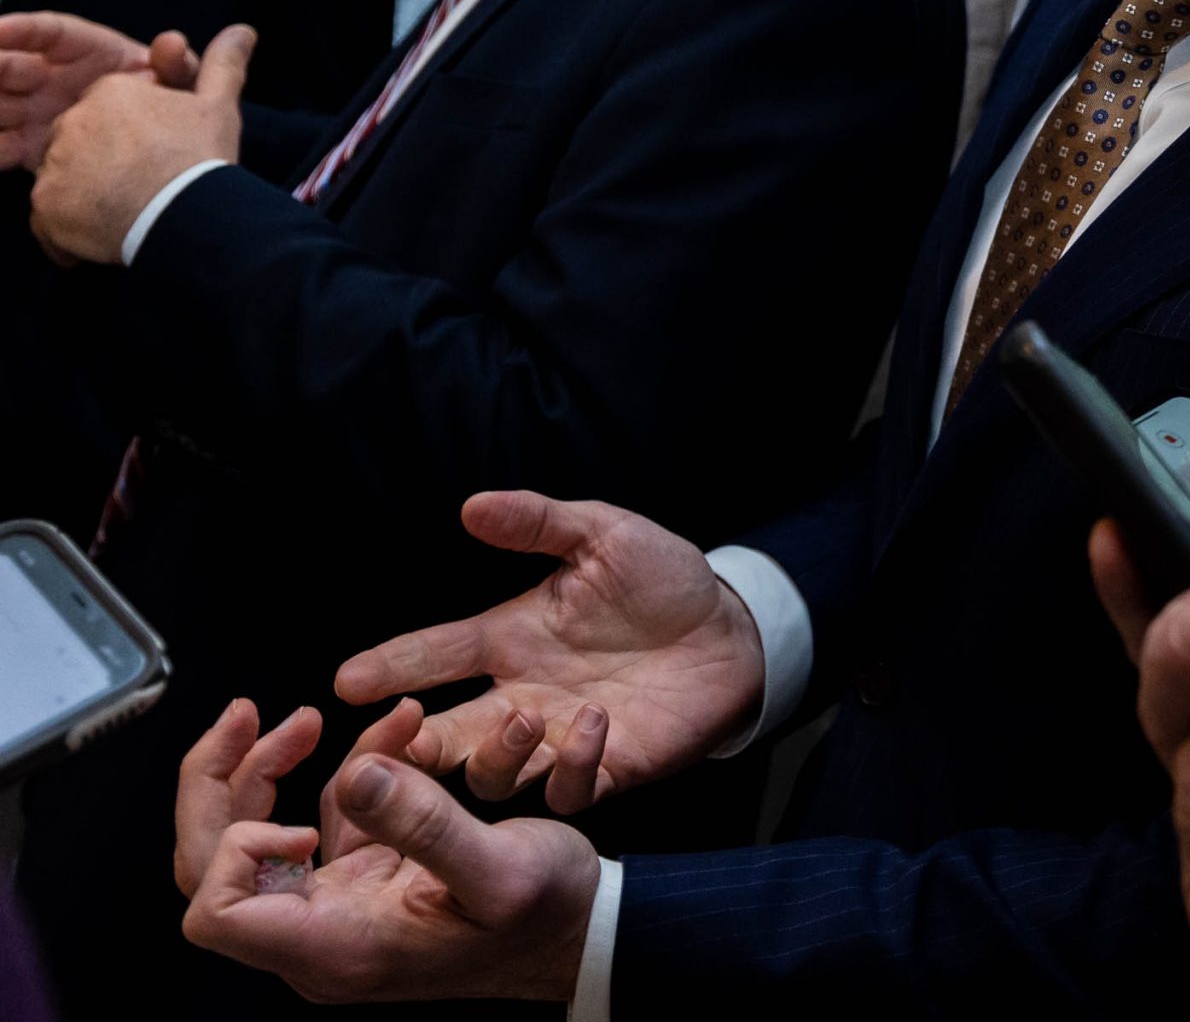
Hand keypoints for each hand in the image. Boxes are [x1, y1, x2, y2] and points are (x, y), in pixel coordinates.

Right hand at [0, 12, 180, 169]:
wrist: (157, 146)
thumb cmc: (166, 98)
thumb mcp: (178, 80)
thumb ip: (176, 64)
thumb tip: (172, 45)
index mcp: (81, 50)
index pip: (47, 33)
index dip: (21, 30)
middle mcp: (47, 77)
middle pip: (10, 67)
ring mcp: (33, 111)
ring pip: (1, 104)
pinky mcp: (27, 146)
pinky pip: (4, 145)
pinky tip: (1, 150)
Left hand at [29, 22, 251, 262]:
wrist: (188, 212)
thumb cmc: (201, 157)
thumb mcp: (218, 105)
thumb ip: (222, 64)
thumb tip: (243, 30)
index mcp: (110, 92)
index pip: (109, 114)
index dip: (132, 138)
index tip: (156, 156)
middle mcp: (72, 121)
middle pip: (80, 144)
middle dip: (102, 163)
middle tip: (142, 185)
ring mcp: (55, 164)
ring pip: (64, 179)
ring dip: (87, 196)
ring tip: (129, 211)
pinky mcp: (46, 205)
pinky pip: (49, 219)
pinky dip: (71, 230)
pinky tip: (106, 234)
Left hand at [178, 699, 597, 1004]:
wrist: (583, 932)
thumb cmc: (548, 917)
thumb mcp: (502, 865)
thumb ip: (425, 823)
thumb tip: (354, 773)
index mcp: (338, 945)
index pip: (218, 912)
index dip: (238, 849)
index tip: (304, 815)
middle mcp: (321, 933)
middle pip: (210, 868)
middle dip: (220, 783)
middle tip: (247, 716)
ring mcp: (337, 905)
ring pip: (251, 837)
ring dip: (273, 766)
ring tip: (313, 717)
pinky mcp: (362, 878)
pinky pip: (321, 817)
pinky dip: (344, 767)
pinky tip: (390, 730)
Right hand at [335, 491, 765, 811]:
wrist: (733, 626)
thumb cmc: (662, 580)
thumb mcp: (603, 535)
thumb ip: (540, 522)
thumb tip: (472, 506)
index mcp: (511, 638)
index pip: (435, 655)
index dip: (392, 666)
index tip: (348, 680)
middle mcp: (524, 693)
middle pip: (448, 735)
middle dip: (416, 745)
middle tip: (401, 740)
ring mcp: (562, 736)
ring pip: (497, 777)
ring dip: (497, 757)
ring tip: (522, 715)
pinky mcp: (610, 766)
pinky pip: (572, 790)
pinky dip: (574, 767)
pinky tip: (595, 723)